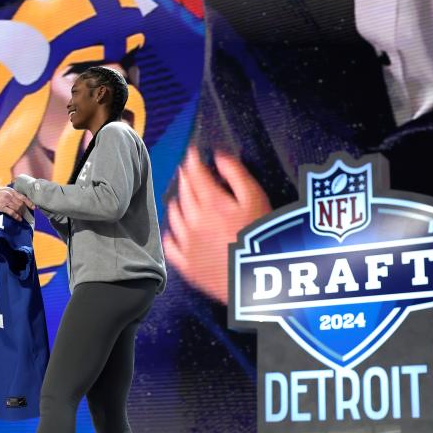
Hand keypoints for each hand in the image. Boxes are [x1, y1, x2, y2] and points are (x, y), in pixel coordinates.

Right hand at [0, 186, 33, 221]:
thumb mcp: (3, 190)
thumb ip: (10, 194)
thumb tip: (18, 199)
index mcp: (11, 190)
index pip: (23, 197)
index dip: (29, 203)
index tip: (33, 207)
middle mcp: (9, 195)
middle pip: (21, 204)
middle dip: (25, 209)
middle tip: (26, 214)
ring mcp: (5, 201)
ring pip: (17, 208)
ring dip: (21, 213)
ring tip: (22, 217)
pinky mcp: (1, 207)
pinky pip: (12, 212)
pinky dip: (16, 216)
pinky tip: (19, 219)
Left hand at [164, 146, 271, 304]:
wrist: (257, 279)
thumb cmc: (262, 237)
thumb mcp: (256, 199)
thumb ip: (236, 174)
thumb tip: (219, 157)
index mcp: (211, 202)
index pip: (194, 174)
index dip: (192, 160)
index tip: (191, 153)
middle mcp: (193, 220)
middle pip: (184, 192)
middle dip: (186, 178)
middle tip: (189, 172)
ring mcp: (187, 243)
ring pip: (174, 215)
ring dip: (178, 202)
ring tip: (184, 198)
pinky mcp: (186, 264)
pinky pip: (171, 245)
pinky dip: (172, 233)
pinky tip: (176, 230)